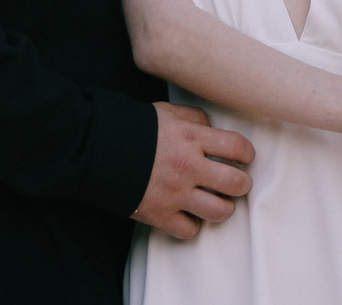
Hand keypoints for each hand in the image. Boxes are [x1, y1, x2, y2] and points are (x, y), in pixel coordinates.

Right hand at [133, 103, 255, 238]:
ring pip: (221, 212)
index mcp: (191, 137)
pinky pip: (190, 230)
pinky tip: (188, 213)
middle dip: (241, 184)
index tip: (244, 158)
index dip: (247, 154)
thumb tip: (213, 129)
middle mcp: (188, 166)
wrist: (94, 149)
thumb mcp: (165, 112)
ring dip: (223, 207)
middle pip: (237, 184)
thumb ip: (194, 118)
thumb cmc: (131, 127)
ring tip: (216, 200)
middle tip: (235, 182)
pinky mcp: (160, 215)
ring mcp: (175, 193)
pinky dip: (192, 224)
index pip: (238, 147)